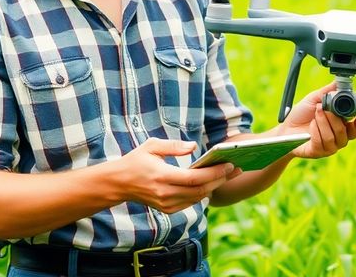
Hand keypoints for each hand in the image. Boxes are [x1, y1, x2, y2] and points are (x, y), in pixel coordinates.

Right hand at [115, 138, 241, 212]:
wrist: (119, 183)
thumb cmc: (136, 160)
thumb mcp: (151, 146)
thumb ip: (173, 146)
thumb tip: (194, 147)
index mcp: (162, 176)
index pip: (194, 178)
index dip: (214, 173)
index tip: (229, 164)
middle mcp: (165, 193)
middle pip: (200, 190)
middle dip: (220, 179)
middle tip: (236, 168)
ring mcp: (166, 204)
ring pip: (198, 198)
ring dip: (215, 186)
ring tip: (228, 174)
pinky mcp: (167, 209)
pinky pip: (191, 202)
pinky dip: (203, 193)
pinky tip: (213, 182)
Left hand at [282, 81, 355, 158]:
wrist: (284, 128)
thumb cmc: (301, 115)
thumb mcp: (314, 99)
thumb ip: (328, 92)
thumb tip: (340, 83)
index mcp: (343, 125)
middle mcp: (340, 137)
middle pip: (350, 131)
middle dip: (336, 117)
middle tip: (324, 107)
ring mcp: (330, 147)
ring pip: (335, 137)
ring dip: (324, 122)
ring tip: (315, 113)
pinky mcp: (318, 152)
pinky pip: (322, 142)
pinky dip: (316, 131)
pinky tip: (311, 125)